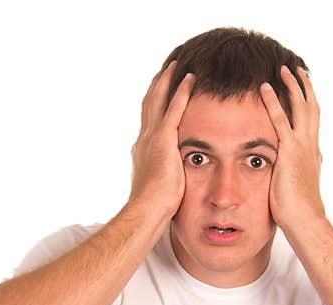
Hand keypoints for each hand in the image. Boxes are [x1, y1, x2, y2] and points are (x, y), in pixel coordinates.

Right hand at [127, 61, 196, 217]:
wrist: (146, 210)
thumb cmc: (155, 207)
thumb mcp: (159, 187)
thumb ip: (165, 177)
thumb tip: (173, 181)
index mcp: (143, 150)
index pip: (149, 120)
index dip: (153, 103)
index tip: (159, 90)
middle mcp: (144, 139)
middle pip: (149, 104)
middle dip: (157, 85)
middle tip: (165, 69)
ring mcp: (152, 138)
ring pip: (158, 100)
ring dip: (167, 81)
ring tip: (175, 66)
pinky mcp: (163, 140)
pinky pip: (174, 109)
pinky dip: (181, 92)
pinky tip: (190, 79)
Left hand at [258, 65, 324, 230]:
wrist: (306, 221)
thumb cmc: (299, 213)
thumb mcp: (297, 190)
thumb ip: (293, 177)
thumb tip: (287, 177)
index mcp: (313, 155)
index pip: (312, 123)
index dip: (309, 105)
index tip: (304, 92)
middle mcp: (311, 146)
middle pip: (311, 108)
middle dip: (304, 87)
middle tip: (297, 71)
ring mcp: (303, 146)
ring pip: (301, 106)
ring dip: (292, 86)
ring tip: (283, 70)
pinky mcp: (290, 151)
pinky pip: (280, 119)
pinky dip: (273, 101)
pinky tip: (264, 88)